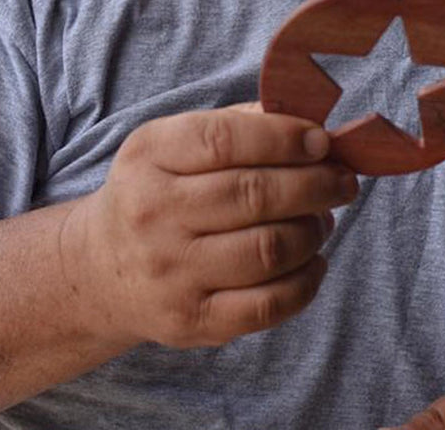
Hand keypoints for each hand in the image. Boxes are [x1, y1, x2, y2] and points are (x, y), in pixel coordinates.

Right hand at [65, 105, 357, 348]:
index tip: (322, 141)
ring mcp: (172, 272)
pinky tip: (313, 260)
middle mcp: (154, 213)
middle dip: (315, 185)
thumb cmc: (159, 190)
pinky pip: (268, 305)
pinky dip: (307, 281)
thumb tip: (311, 124)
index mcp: (151, 155)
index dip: (284, 138)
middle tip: (343, 181)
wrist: (102, 268)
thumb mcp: (175, 142)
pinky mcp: (193, 320)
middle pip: (254, 196)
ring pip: (269, 250)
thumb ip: (239, 124)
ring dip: (313, 231)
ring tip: (323, 219)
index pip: (224, 140)